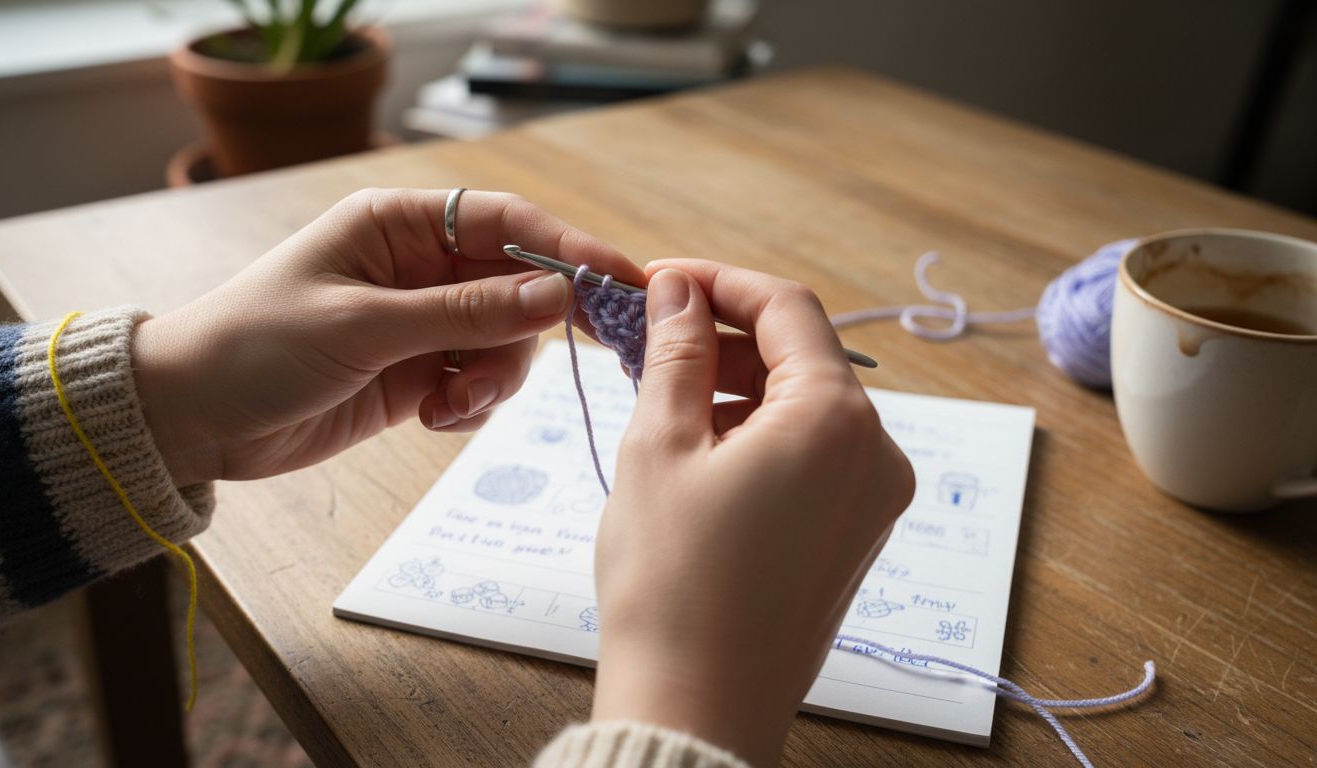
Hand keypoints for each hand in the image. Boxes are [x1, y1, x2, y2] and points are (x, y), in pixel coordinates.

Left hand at [133, 188, 643, 485]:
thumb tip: (556, 294)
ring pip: (507, 341)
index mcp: (399, 225)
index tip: (621, 281)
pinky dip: (472, 404)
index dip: (568, 247)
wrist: (192, 419)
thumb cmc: (256, 345)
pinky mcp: (419, 372)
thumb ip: (464, 312)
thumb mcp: (363, 325)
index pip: (505, 221)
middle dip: (534, 325)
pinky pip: (480, 380)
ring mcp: (422, 322)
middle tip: (568, 355)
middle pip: (517, 283)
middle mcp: (419, 266)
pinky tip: (433, 417)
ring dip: (496, 377)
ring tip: (450, 403)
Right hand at [590, 262, 914, 765]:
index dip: (718, 283)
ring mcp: (874, 499)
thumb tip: (678, 291)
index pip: (787, 307)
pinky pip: (813, 454)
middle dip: (725, 336)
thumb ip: (677, 352)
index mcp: (836, 420)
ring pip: (806, 406)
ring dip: (738, 385)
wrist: (698, 708)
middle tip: (647, 339)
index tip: (659, 283)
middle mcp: (876, 454)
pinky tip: (699, 447)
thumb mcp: (661, 446)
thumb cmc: (672, 584)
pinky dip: (760, 433)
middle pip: (803, 355)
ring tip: (662, 395)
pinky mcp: (855, 534)